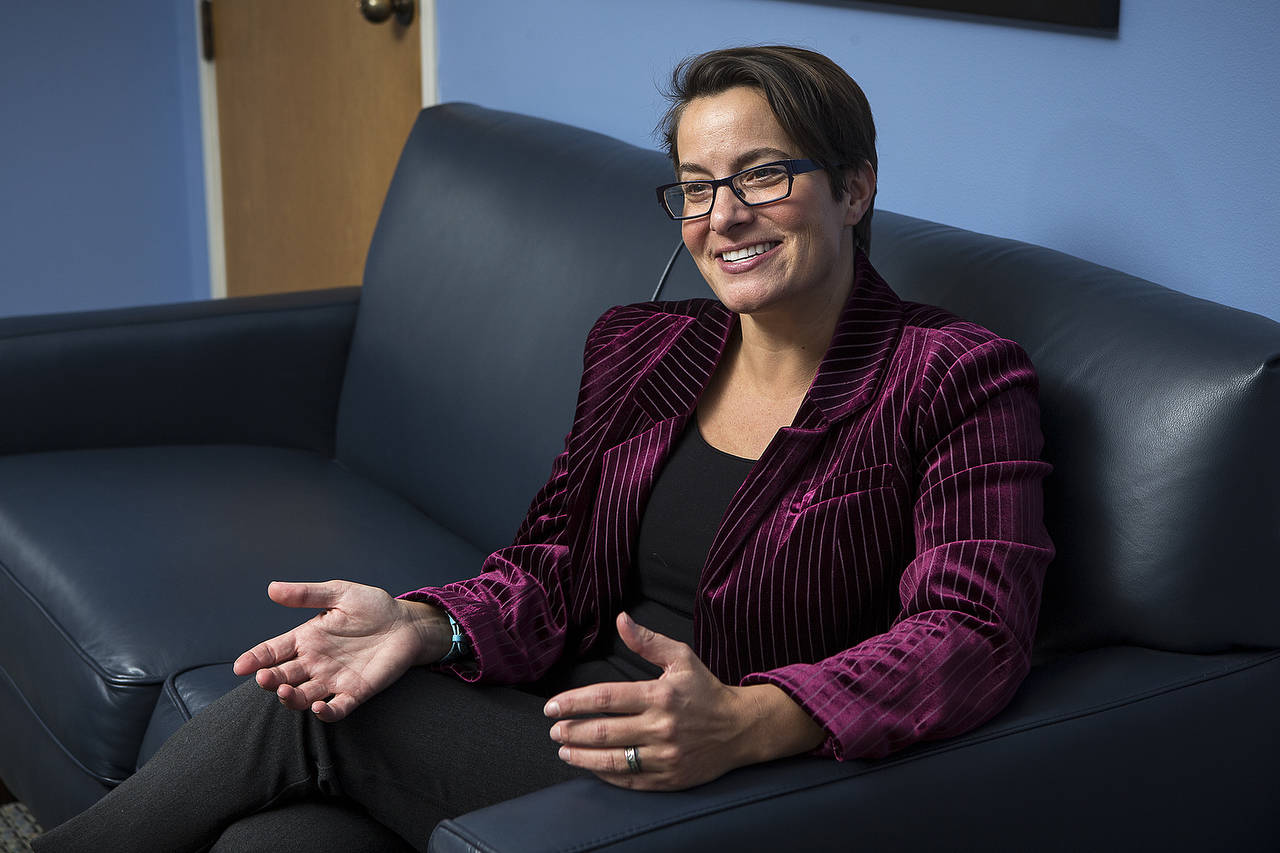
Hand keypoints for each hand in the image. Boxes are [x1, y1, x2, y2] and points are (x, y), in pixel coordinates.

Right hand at [232, 580, 449, 721]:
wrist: (407, 623)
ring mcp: (333, 679)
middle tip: (265, 679)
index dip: (255, 659)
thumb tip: (272, 588)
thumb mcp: (339, 594)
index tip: (240, 666)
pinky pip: (337, 708)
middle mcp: (315, 662)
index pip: (273, 652)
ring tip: (285, 692)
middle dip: (270, 680)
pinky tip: (319, 707)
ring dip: (291, 698)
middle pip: (283, 677)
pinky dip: (326, 712)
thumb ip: (307, 594)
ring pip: (303, 696)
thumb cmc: (373, 607)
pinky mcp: (355, 691)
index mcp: (307, 639)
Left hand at [543, 612, 824, 790]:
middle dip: (572, 730)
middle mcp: (661, 727)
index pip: (606, 698)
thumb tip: (621, 619)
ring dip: (581, 755)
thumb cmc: (706, 690)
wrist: (740, 729)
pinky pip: (630, 779)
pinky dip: (605, 774)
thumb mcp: (681, 658)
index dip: (574, 702)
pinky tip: (590, 766)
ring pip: (612, 759)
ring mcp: (665, 756)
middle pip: (604, 731)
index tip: (552, 705)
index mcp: (660, 695)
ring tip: (563, 750)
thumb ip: (648, 642)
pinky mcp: (669, 779)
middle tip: (553, 730)